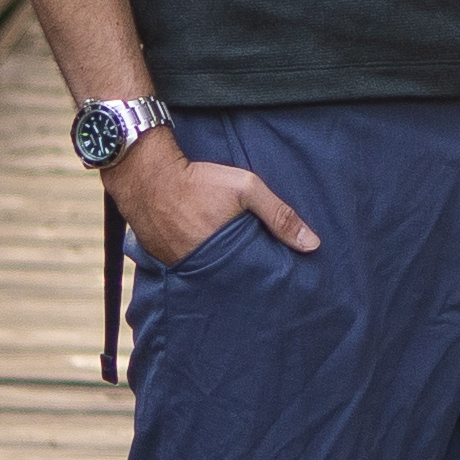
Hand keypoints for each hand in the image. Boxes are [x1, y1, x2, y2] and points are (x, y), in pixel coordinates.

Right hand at [119, 135, 318, 267]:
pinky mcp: (163, 261)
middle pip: (231, 284)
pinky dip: (200, 266)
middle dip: (245, 281)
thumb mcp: (246, 189)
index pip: (253, 282)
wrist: (146, 175)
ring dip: (223, 274)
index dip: (266, 281)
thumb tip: (312, 244)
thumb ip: (279, 215)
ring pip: (209, 278)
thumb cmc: (199, 180)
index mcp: (224, 259)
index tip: (282, 282)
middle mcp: (199, 271)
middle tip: (260, 278)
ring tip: (237, 268)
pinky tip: (208, 256)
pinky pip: (188, 270)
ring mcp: (178, 268)